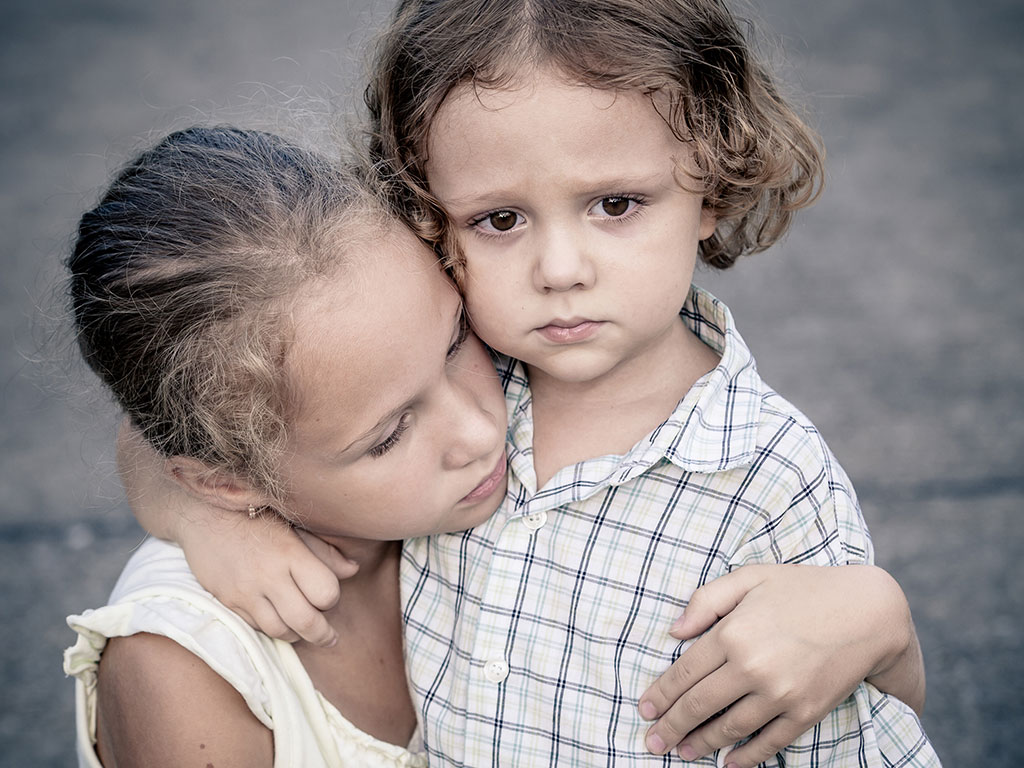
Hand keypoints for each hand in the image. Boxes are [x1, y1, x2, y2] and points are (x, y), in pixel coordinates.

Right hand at [179, 511, 357, 646]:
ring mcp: (245, 591)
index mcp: (290, 553)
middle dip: (323, 634)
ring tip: (304, 630)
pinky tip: (279, 620)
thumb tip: (353, 570)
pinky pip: (255, 626)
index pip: (325, 592)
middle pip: (305, 621)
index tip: (329, 596)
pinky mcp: (228, 600)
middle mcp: (268, 575)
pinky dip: (271, 628)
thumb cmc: (256, 515)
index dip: (332, 598)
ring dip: (296, 635)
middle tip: (330, 638)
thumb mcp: (294, 525)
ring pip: (279, 630)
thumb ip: (324, 551)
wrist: (203, 514)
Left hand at [638, 564, 919, 766]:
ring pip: (729, 729)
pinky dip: (746, 757)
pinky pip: (768, 742)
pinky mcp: (805, 712)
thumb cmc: (802, 587)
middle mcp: (752, 668)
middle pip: (699, 706)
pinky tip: (728, 763)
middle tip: (652, 742)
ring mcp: (780, 694)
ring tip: (681, 752)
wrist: (866, 611)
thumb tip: (674, 631)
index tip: (644, 709)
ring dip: (701, 744)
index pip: (684, 674)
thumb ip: (707, 600)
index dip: (661, 695)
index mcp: (733, 633)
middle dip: (671, 727)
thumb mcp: (750, 577)